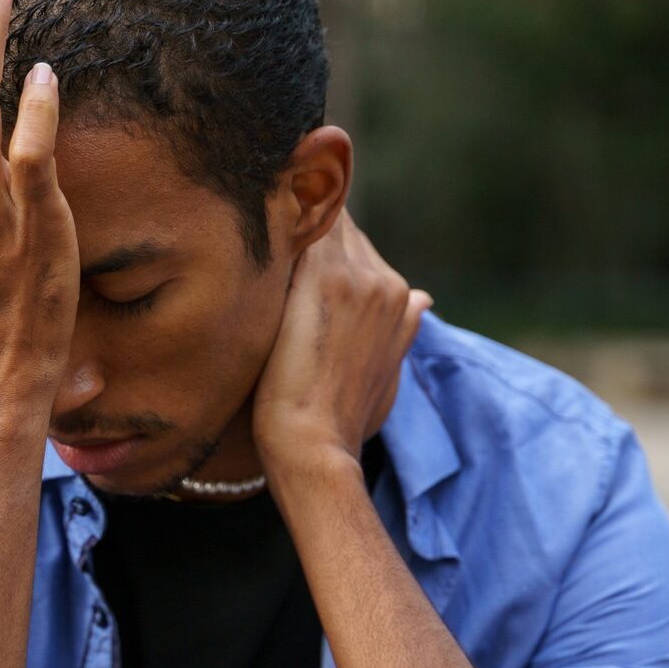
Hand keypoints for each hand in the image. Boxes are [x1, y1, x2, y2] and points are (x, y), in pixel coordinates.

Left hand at [253, 210, 431, 472]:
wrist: (316, 447)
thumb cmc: (339, 423)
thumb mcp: (384, 377)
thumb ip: (401, 331)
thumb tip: (424, 299)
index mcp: (400, 300)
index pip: (357, 244)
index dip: (320, 246)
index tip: (284, 255)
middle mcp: (386, 283)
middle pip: (341, 227)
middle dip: (303, 230)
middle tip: (258, 237)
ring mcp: (359, 278)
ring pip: (322, 220)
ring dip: (287, 223)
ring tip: (248, 234)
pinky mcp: (324, 279)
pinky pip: (303, 226)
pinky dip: (277, 226)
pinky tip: (244, 233)